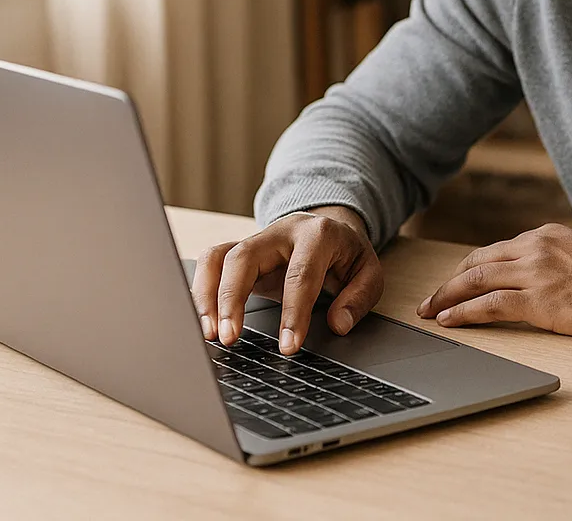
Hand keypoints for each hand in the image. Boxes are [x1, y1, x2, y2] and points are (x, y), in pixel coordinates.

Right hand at [190, 206, 381, 355]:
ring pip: (219, 257)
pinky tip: (204, 321)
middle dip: (233, 299)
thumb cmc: (347, 254)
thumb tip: (338, 324)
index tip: (287, 347)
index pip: (300, 274)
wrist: (331, 226)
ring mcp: (255, 240)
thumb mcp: (369, 272)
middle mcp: (280, 232)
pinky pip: (210, 264)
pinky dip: (202, 291)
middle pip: (245, 257)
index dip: (293, 312)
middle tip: (230, 338)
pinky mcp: (238, 251)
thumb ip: (359, 297)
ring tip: (209, 334)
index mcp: (318, 235)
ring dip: (208, 296)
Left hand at [416, 223, 571, 336]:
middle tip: (430, 299)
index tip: (455, 282)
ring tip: (430, 311)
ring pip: (476, 280)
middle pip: (477, 262)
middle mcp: (535, 247)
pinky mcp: (540, 300)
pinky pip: (489, 305)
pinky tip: (450, 320)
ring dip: (447, 297)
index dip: (469, 268)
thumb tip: (543, 277)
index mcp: (546, 236)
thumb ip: (558, 259)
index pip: (495, 250)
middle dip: (450, 282)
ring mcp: (536, 272)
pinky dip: (464, 313)